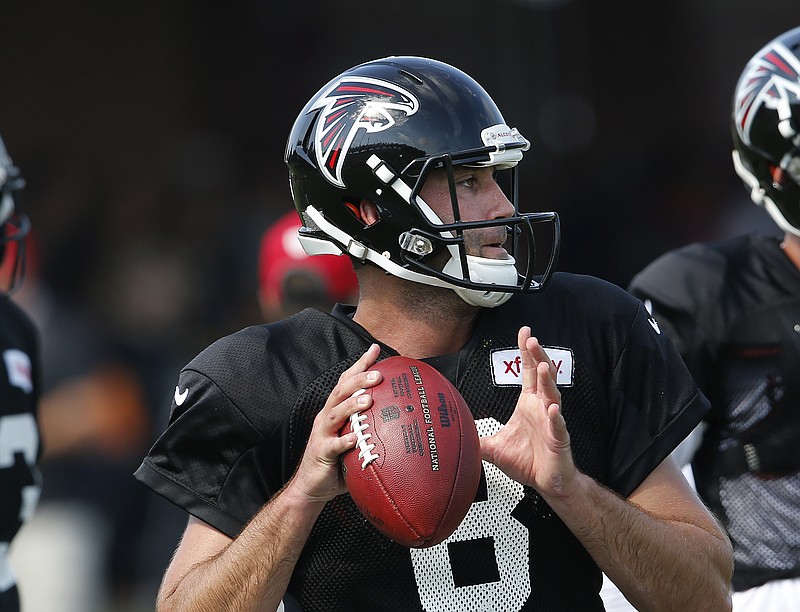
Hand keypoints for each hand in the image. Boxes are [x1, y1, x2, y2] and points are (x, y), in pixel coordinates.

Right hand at [289, 344, 382, 504]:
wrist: (311, 488)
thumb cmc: (337, 463)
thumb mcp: (354, 440)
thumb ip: (370, 428)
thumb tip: (402, 419)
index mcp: (334, 411)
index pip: (346, 382)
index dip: (359, 364)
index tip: (375, 349)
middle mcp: (326, 418)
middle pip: (340, 392)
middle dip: (358, 380)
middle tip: (378, 374)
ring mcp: (322, 434)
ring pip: (334, 414)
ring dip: (351, 405)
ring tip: (368, 399)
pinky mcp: (321, 453)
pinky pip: (333, 446)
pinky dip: (343, 441)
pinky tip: (355, 438)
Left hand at [480, 326, 576, 497]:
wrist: (547, 482)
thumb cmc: (527, 461)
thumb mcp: (494, 447)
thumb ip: (474, 437)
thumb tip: (452, 434)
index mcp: (528, 404)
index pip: (528, 372)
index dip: (526, 352)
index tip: (524, 333)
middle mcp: (542, 408)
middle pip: (541, 376)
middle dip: (537, 357)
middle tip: (531, 340)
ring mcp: (551, 422)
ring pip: (552, 396)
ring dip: (548, 381)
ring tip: (542, 366)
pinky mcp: (558, 439)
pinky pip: (558, 426)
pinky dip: (556, 417)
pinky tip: (552, 409)